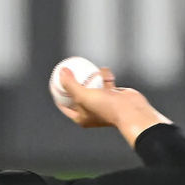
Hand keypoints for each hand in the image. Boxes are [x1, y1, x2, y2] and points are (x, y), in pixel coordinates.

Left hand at [57, 67, 171, 146]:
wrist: (130, 111)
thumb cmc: (104, 107)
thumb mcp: (82, 96)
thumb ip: (70, 84)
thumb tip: (61, 72)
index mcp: (81, 117)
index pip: (64, 106)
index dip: (58, 94)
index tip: (54, 83)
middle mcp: (91, 111)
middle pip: (77, 95)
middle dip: (73, 83)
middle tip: (68, 71)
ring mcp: (102, 103)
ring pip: (92, 87)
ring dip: (89, 78)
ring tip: (83, 67)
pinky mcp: (113, 94)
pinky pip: (105, 82)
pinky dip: (104, 76)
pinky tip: (102, 69)